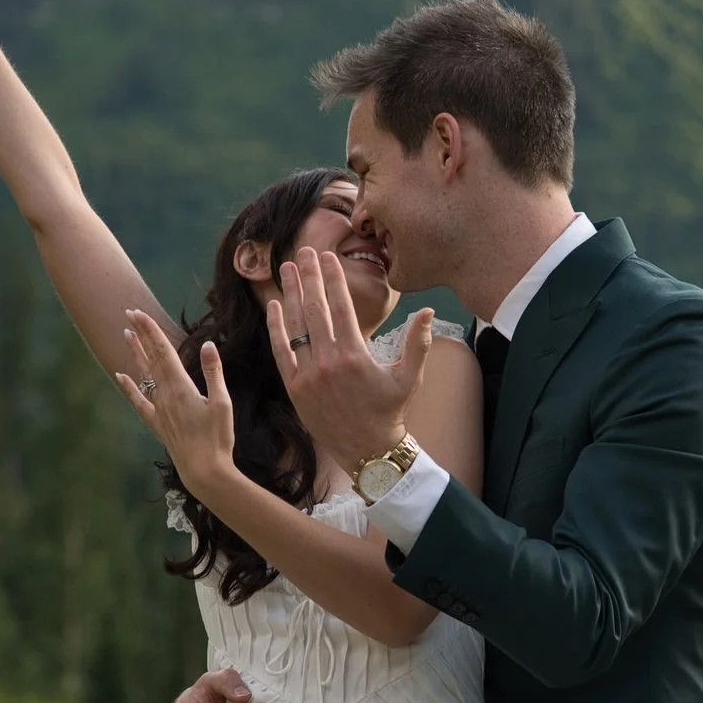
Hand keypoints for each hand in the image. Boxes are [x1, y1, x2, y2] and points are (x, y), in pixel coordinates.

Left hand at [115, 310, 236, 497]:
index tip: (139, 313)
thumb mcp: (222, 403)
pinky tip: (121, 377)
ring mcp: (159, 409)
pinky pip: (139, 401)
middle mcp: (165, 395)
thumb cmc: (218, 438)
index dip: (151, 330)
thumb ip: (213, 372)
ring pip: (144, 375)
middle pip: (151, 358)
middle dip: (141, 334)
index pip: (163, 351)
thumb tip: (207, 345)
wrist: (204, 471)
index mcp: (181, 386)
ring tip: (126, 335)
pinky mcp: (158, 423)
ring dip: (136, 354)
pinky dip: (129, 388)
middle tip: (129, 313)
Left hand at [267, 248, 436, 472]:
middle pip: (315, 309)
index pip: (342, 306)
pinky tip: (273, 305)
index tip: (328, 257)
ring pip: (295, 326)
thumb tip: (429, 311)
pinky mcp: (295, 387)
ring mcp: (308, 375)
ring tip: (285, 268)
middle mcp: (329, 362)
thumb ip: (418, 343)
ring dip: (289, 294)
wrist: (366, 450)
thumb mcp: (409, 377)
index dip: (333, 278)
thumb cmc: (390, 412)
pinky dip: (276, 327)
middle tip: (303, 252)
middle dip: (308, 277)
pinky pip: (281, 351)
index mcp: (356, 355)